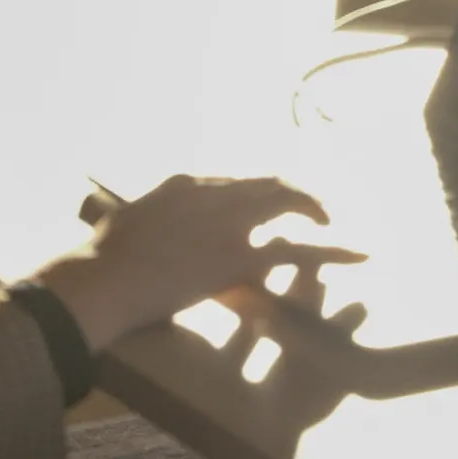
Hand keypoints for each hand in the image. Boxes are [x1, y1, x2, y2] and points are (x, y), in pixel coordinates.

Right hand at [39, 177, 364, 352]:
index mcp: (187, 184)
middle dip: (295, 193)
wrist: (107, 276)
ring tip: (335, 221)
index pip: (234, 182)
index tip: (268, 204)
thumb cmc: (108, 253)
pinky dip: (326, 252)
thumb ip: (159, 211)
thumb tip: (158, 215)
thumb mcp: (134, 216)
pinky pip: (293, 251)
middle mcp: (214, 194)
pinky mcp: (239, 257)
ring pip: (286, 203)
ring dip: (314, 209)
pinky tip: (350, 253)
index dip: (257, 193)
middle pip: (267, 183)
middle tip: (314, 207)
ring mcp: (229, 223)